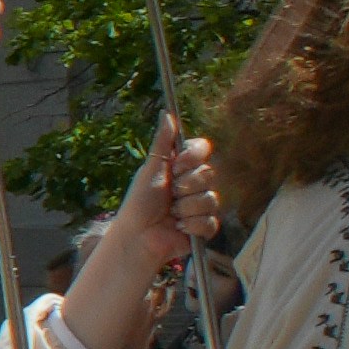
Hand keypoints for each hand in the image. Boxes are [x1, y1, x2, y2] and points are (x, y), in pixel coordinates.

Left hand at [65, 126, 216, 348]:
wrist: (137, 236)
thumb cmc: (139, 202)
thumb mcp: (150, 168)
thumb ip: (162, 142)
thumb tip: (166, 112)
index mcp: (182, 167)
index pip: (203, 149)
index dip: (193, 157)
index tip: (177, 165)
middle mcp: (194, 184)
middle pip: (209, 174)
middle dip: (185, 186)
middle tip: (169, 194)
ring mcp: (201, 206)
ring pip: (211, 199)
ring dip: (186, 208)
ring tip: (170, 214)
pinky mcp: (204, 228)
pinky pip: (210, 222)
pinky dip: (191, 226)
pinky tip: (177, 228)